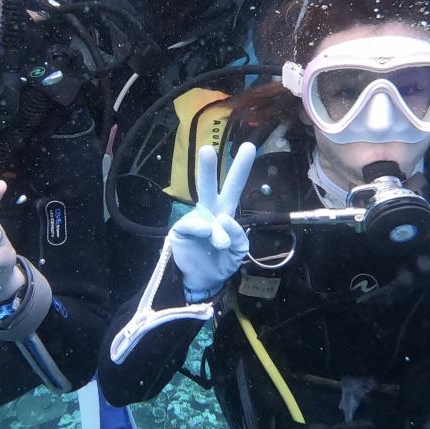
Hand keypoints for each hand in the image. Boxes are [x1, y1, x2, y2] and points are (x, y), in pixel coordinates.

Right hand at [169, 143, 255, 301]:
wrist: (203, 282)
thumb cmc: (221, 262)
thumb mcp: (239, 252)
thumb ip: (238, 236)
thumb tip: (224, 220)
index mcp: (225, 212)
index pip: (233, 186)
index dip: (240, 167)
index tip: (249, 147)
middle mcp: (209, 211)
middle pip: (209, 185)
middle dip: (208, 167)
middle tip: (206, 149)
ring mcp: (193, 219)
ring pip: (199, 208)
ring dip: (212, 223)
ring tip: (221, 244)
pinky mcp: (180, 230)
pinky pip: (192, 224)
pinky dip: (201, 229)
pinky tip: (205, 234)